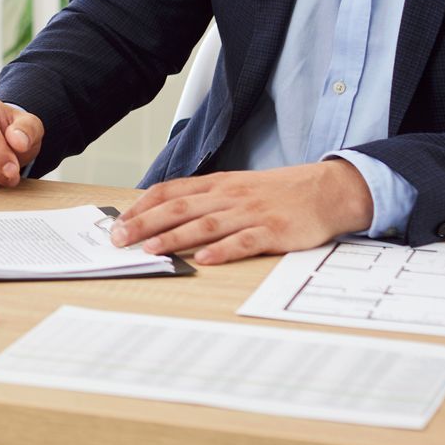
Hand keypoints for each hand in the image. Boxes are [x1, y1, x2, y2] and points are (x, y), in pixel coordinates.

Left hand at [110, 161, 374, 264]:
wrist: (326, 190)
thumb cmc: (277, 192)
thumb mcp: (237, 187)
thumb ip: (206, 199)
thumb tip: (167, 214)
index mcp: (217, 184)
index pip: (170, 191)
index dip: (142, 206)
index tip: (119, 221)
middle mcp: (228, 196)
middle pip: (179, 208)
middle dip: (145, 223)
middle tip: (119, 239)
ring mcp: (250, 213)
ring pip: (205, 225)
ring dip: (175, 237)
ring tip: (150, 250)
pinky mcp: (273, 231)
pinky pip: (244, 241)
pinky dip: (222, 251)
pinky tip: (204, 259)